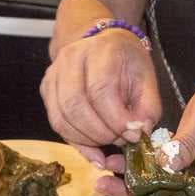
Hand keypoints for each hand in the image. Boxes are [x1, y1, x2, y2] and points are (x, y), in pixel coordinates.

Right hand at [40, 28, 161, 165]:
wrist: (104, 46)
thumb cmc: (127, 64)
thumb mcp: (148, 81)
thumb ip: (148, 109)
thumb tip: (138, 135)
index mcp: (101, 51)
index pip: (100, 90)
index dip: (116, 120)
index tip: (133, 135)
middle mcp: (71, 58)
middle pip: (75, 106)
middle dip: (101, 134)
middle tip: (120, 141)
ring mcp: (54, 74)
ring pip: (62, 118)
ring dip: (87, 140)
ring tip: (109, 143)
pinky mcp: (46, 89)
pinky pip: (57, 123)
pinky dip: (76, 142)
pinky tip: (94, 149)